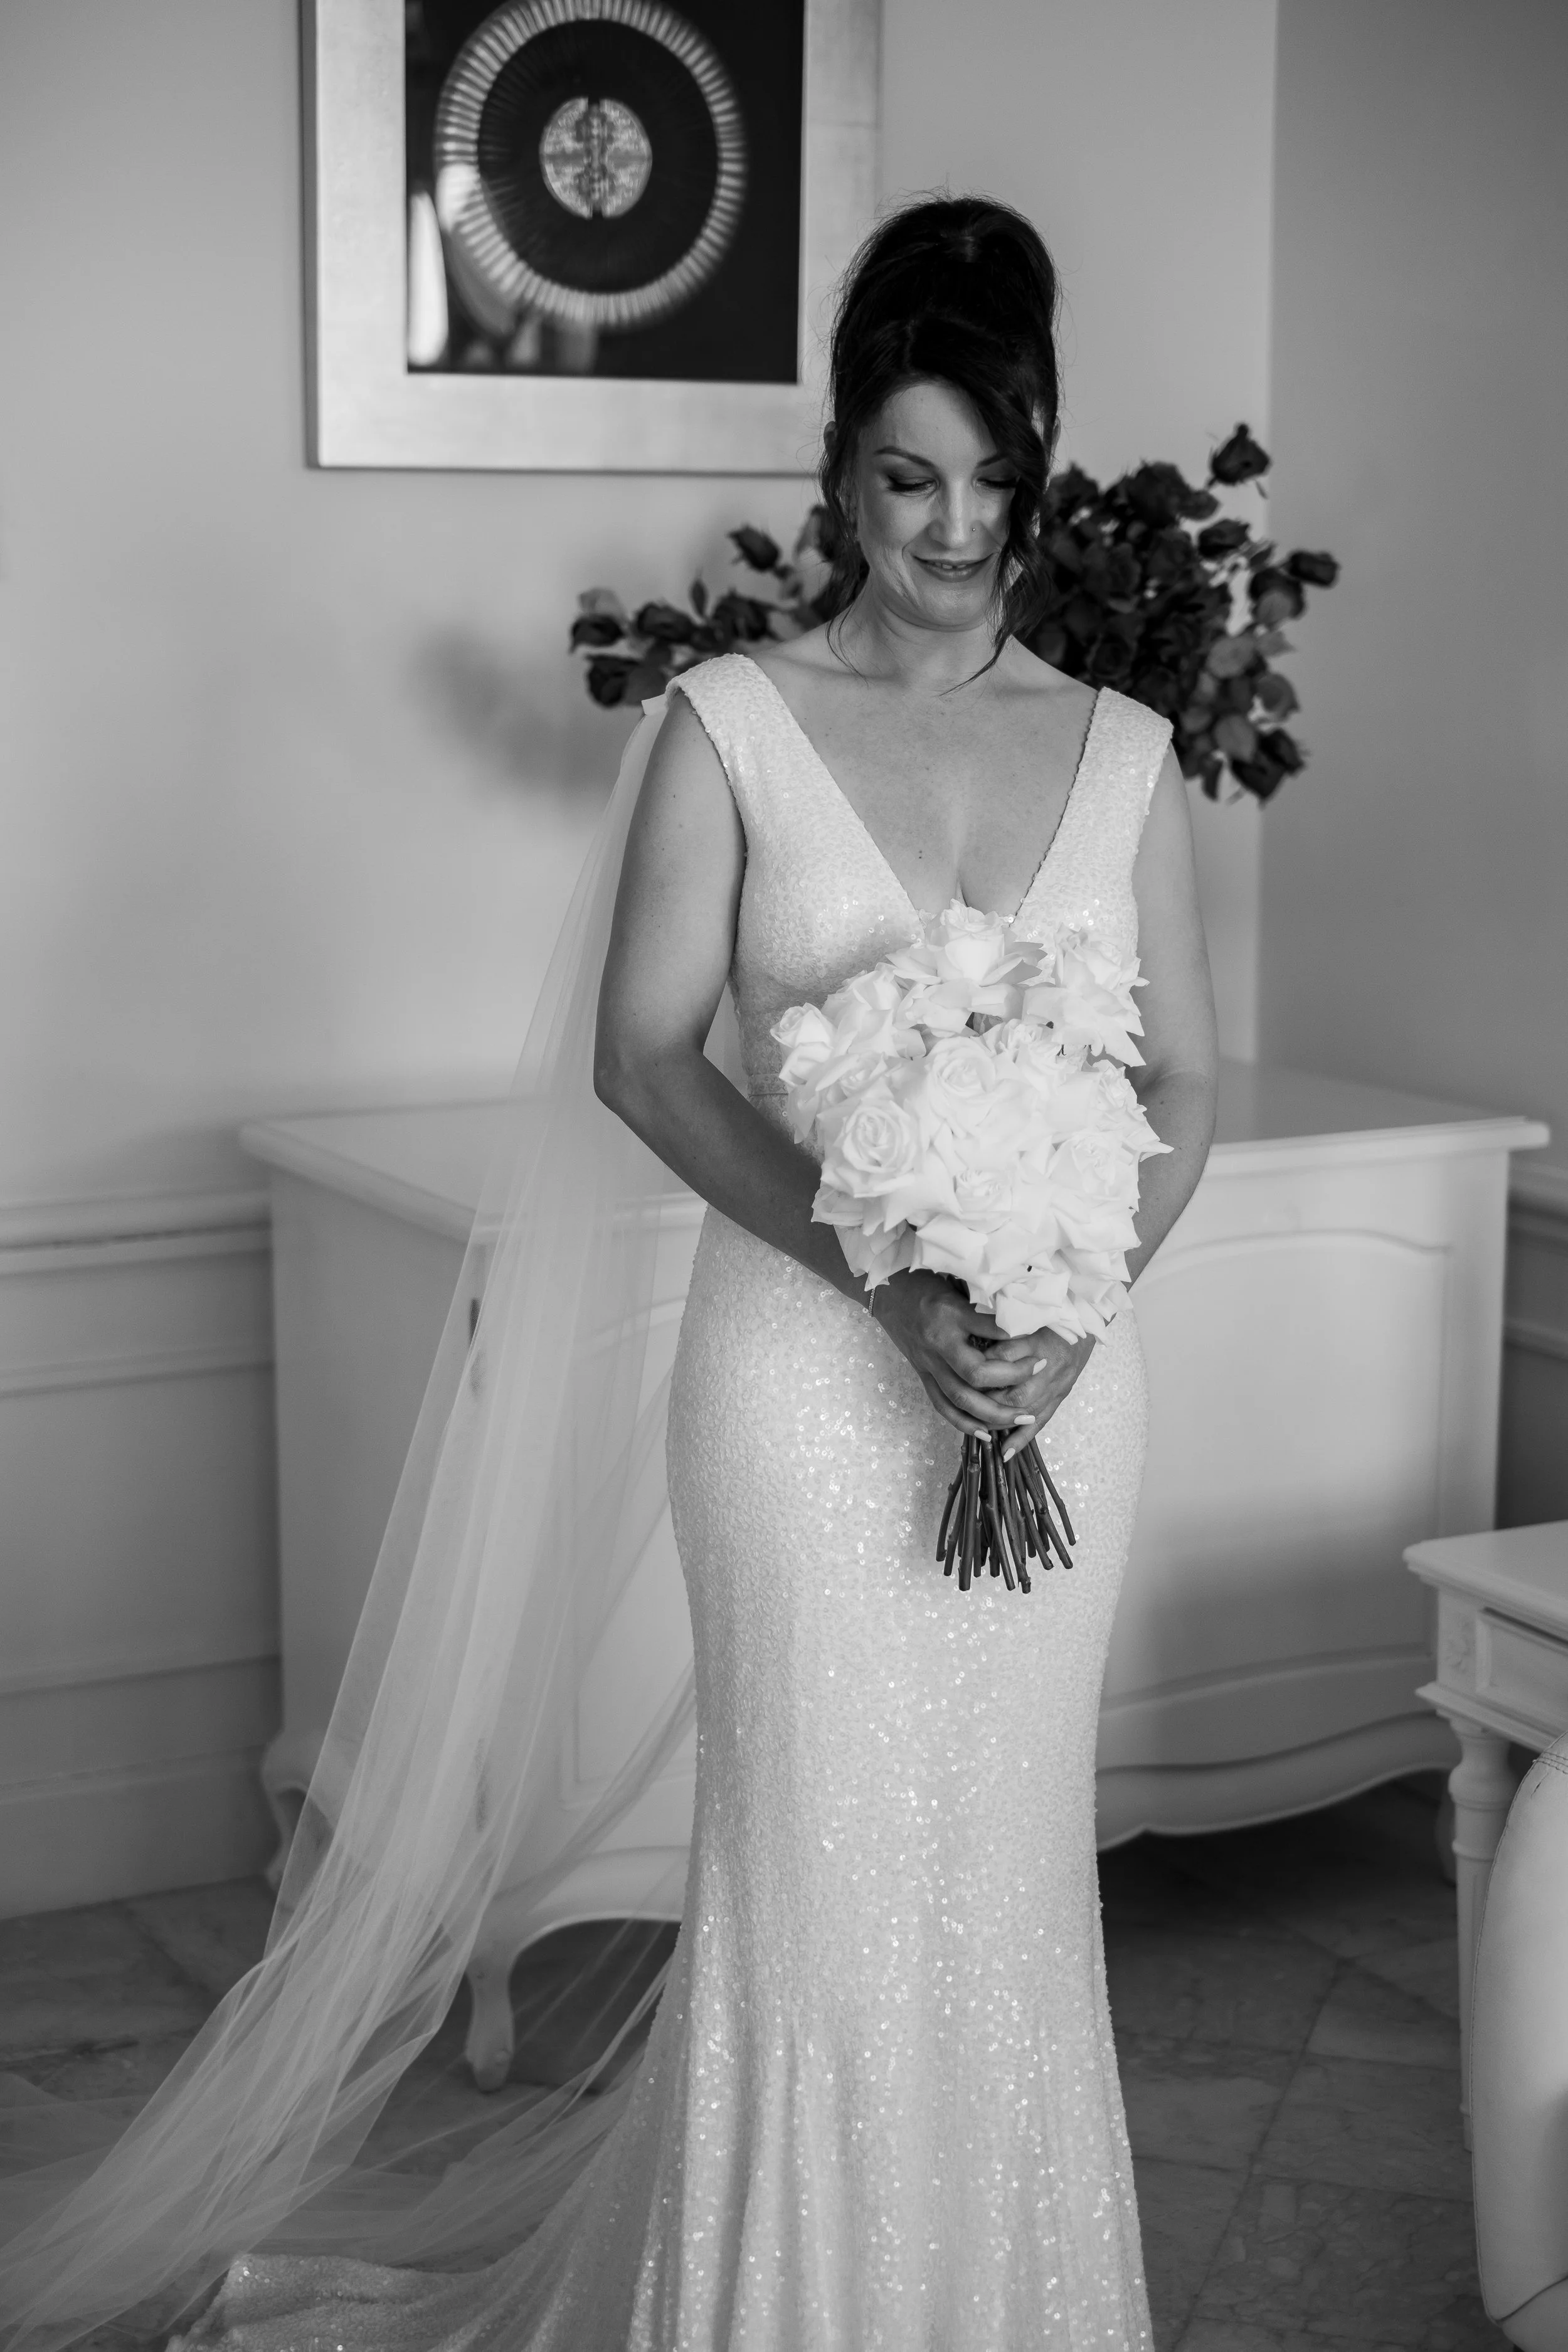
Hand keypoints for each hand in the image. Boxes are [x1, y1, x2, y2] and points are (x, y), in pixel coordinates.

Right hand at [869, 1273, 1091, 1444]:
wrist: (887, 1293)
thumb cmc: (926, 1283)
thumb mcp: (957, 1283)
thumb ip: (986, 1301)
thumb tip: (1023, 1313)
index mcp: (949, 1315)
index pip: (988, 1330)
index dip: (1016, 1337)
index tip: (1040, 1339)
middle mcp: (938, 1344)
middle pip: (976, 1373)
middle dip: (1012, 1378)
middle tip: (1040, 1370)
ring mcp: (929, 1364)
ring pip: (961, 1398)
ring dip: (995, 1413)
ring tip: (1023, 1417)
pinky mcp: (924, 1376)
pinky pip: (943, 1406)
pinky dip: (965, 1423)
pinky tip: (987, 1434)